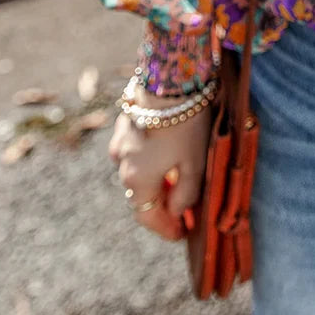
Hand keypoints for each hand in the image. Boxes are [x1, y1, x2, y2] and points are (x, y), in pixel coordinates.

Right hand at [108, 86, 213, 242]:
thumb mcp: (195, 164)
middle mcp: (122, 166)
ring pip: (137, 174)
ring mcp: (120, 144)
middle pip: (142, 196)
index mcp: (138, 181)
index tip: (181, 235)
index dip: (165, 229)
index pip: (148, 217)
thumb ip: (186, 195)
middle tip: (183, 214)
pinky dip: (149, 162)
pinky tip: (166, 157)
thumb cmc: (186, 124)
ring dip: (155, 183)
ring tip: (178, 185)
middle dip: (162, 207)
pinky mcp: (124, 126)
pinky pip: (135, 153)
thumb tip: (178, 212)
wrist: (169, 80)